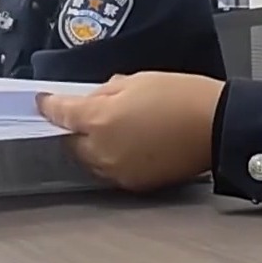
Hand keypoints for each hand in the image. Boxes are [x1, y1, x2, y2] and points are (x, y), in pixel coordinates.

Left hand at [37, 72, 224, 191]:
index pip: (59, 113)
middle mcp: (102, 150)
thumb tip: (91, 99)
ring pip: (91, 159)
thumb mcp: (138, 79)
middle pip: (72, 141)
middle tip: (96, 111)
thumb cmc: (182, 97)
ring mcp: (117, 170)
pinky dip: (114, 158)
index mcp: (98, 119)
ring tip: (121, 127)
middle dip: (77, 127)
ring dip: (95, 144)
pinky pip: (112, 171)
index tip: (44, 101)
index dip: (49, 105)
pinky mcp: (135, 184)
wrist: (217, 125)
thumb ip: (105, 90)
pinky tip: (134, 143)